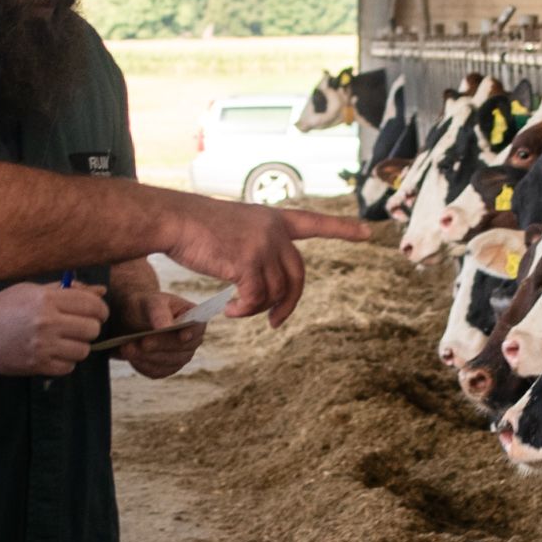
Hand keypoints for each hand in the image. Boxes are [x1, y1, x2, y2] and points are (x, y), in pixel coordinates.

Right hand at [0, 280, 105, 377]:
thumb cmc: (4, 307)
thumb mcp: (33, 291)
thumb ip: (67, 291)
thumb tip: (101, 291)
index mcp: (47, 299)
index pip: (93, 305)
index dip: (100, 310)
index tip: (95, 313)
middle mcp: (47, 322)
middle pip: (92, 329)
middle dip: (89, 328)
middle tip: (78, 327)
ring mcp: (42, 346)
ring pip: (83, 350)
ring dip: (77, 346)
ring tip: (63, 341)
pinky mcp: (37, 365)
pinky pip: (68, 367)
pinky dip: (65, 361)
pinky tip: (53, 353)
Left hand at [115, 290, 206, 378]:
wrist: (134, 318)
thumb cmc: (147, 306)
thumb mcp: (151, 302)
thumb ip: (159, 312)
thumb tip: (166, 326)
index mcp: (193, 317)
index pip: (197, 327)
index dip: (192, 333)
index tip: (182, 336)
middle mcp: (192, 340)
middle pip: (183, 349)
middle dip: (161, 346)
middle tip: (143, 342)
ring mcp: (181, 356)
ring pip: (170, 363)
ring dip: (148, 357)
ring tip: (127, 348)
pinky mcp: (167, 368)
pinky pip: (158, 372)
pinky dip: (144, 366)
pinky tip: (131, 357)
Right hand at [150, 196, 380, 326]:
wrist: (174, 219)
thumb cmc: (195, 227)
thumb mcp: (236, 229)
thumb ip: (257, 248)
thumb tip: (266, 288)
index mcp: (273, 218)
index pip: (315, 223)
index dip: (342, 229)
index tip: (367, 232)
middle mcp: (274, 230)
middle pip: (297, 276)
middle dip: (289, 304)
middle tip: (277, 323)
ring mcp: (264, 244)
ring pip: (275, 292)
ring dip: (258, 310)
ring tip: (237, 311)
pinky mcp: (249, 261)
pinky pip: (257, 299)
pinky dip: (245, 311)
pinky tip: (230, 311)